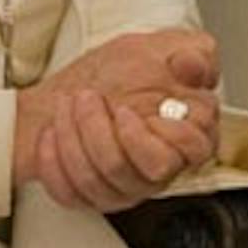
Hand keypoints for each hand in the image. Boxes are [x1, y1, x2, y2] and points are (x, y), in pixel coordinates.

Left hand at [17, 28, 220, 204]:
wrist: (72, 91)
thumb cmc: (117, 73)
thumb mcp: (160, 48)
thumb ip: (192, 52)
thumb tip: (196, 66)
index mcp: (185, 137)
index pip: (195, 150)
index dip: (167, 133)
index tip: (130, 110)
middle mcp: (158, 170)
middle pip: (137, 170)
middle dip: (102, 131)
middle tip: (88, 98)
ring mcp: (124, 189)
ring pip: (98, 180)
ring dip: (73, 137)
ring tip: (67, 105)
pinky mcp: (91, 199)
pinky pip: (70, 193)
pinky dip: (52, 160)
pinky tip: (52, 133)